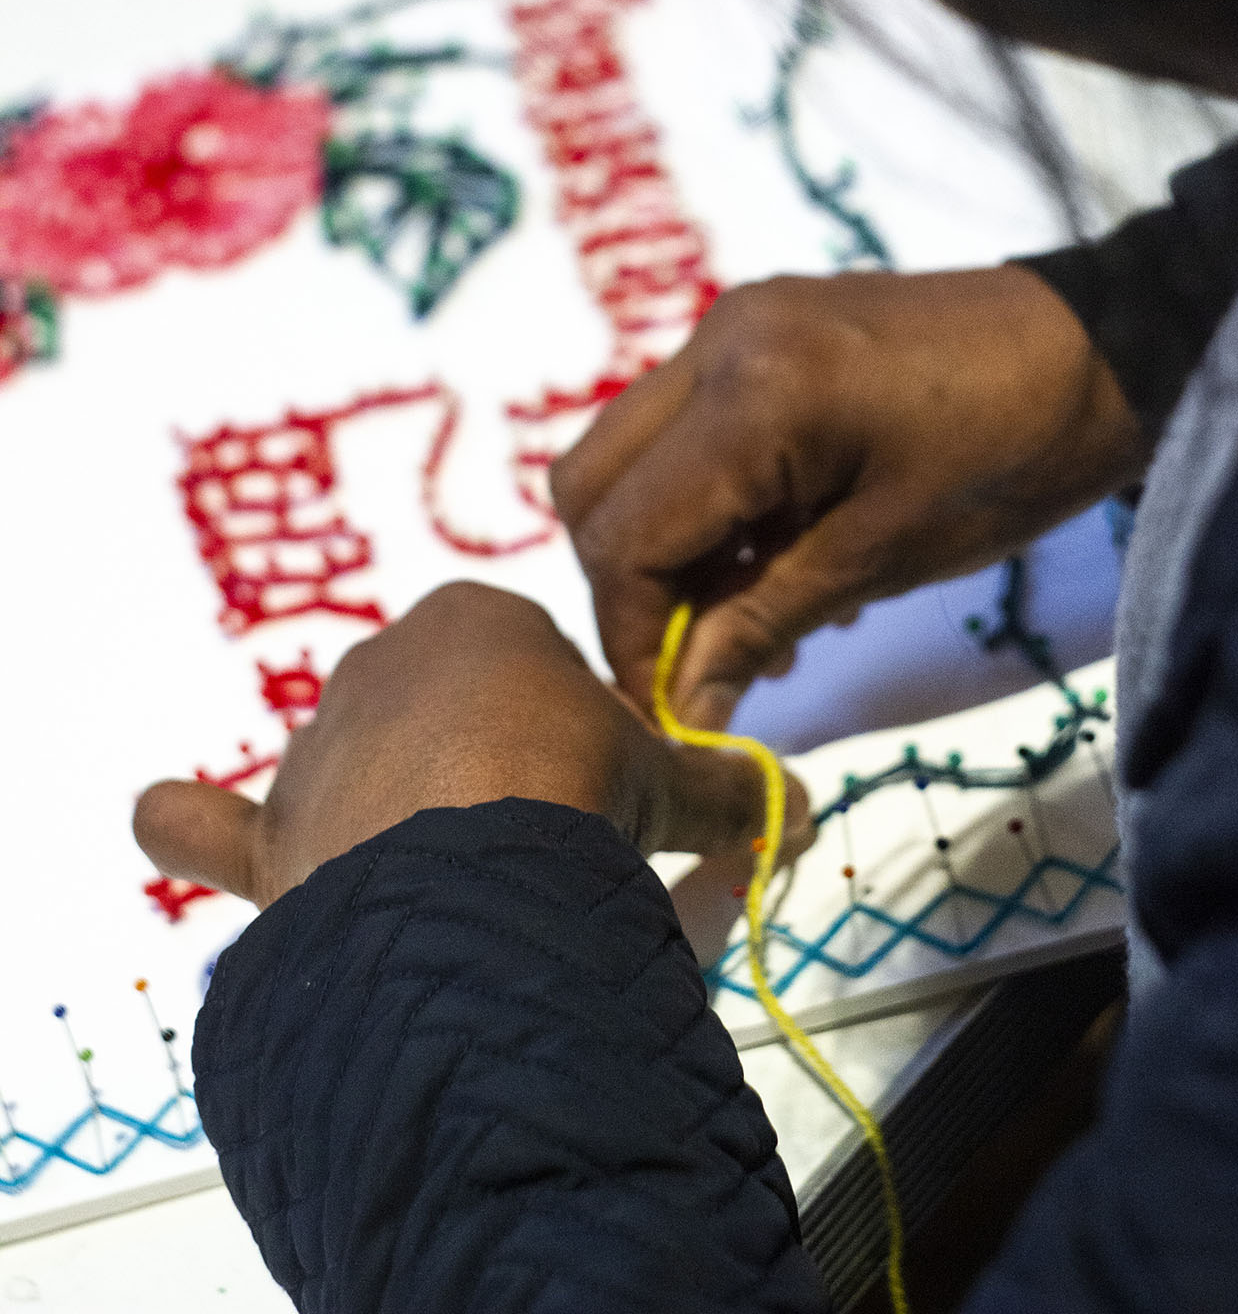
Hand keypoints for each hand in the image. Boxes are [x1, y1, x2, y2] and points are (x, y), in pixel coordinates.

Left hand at [133, 583, 811, 911]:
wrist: (470, 866)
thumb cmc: (568, 787)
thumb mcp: (668, 781)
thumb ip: (730, 791)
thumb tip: (802, 811)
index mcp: (479, 623)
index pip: (537, 671)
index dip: (579, 735)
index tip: (606, 793)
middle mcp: (386, 669)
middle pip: (449, 718)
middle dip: (495, 771)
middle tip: (548, 845)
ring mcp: (321, 751)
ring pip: (359, 773)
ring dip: (398, 815)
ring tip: (463, 887)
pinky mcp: (277, 837)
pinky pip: (213, 824)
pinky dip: (191, 824)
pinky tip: (161, 814)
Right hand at [552, 265, 1144, 728]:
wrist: (1101, 349)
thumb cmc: (1011, 459)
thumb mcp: (882, 558)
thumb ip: (759, 625)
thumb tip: (677, 714)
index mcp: (750, 397)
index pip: (624, 533)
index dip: (632, 635)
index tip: (670, 711)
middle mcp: (714, 344)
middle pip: (592, 484)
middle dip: (627, 585)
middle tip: (697, 657)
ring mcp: (730, 326)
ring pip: (626, 453)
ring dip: (662, 543)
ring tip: (746, 613)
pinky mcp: (755, 329)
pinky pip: (682, 426)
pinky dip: (700, 499)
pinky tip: (769, 550)